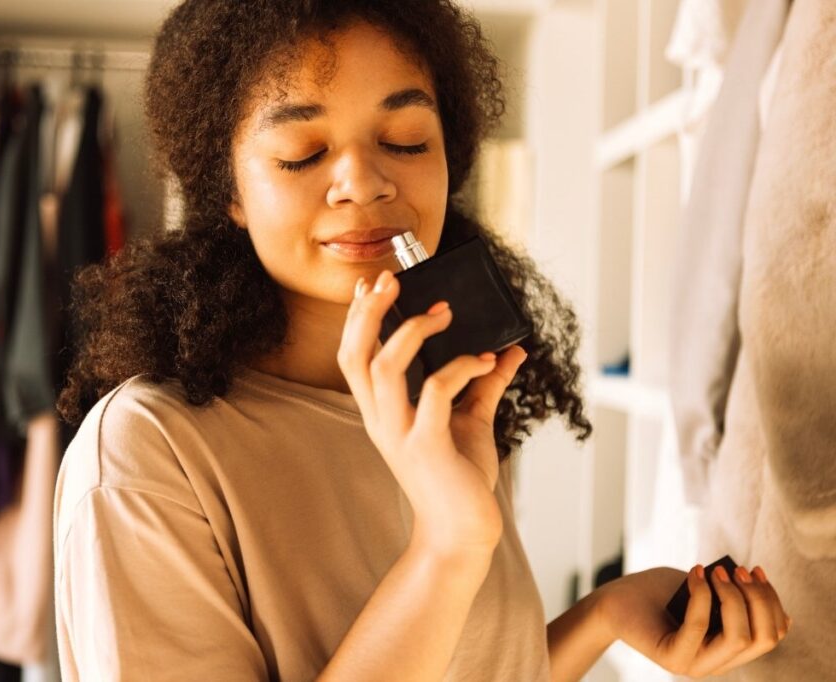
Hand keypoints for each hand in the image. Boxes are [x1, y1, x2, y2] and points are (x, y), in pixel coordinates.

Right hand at [337, 269, 527, 556]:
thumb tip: (510, 350)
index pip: (353, 355)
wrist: (463, 531)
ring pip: (383, 368)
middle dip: (368, 312)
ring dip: (412, 332)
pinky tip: (486, 361)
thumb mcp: (471, 420)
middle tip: (392, 281)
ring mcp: (399, 432)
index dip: (357, 317)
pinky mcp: (426, 445)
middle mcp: (381, 418)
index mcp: (381, 410)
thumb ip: (484, 383)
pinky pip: (436, 392)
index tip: (372, 284)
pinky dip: (462, 367)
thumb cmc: (460, 477)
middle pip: (354, 354)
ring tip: (443, 312)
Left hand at [598, 564, 792, 677]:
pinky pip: (699, 628)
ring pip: (738, 638)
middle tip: (737, 570)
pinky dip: (701, 596)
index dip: (772, 601)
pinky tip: (694, 574)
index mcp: (729, 648)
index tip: (755, 570)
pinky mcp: (671, 658)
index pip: (772, 635)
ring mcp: (695, 665)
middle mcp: (717, 663)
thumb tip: (753, 584)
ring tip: (716, 572)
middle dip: (758, 598)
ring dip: (733, 597)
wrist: (613, 602)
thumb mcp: (702, 589)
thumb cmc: (657, 592)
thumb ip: (728, 593)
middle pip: (763, 638)